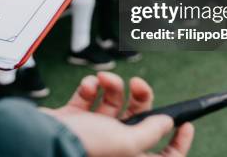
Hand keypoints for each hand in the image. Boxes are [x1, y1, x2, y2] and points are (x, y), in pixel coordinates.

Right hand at [42, 72, 193, 156]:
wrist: (41, 139)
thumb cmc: (83, 147)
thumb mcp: (126, 142)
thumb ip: (150, 132)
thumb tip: (167, 123)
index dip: (178, 143)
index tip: (185, 124)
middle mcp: (113, 146)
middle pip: (139, 120)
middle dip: (141, 98)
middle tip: (138, 84)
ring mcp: (93, 132)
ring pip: (114, 104)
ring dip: (112, 86)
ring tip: (105, 80)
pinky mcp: (74, 118)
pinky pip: (89, 98)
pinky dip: (90, 88)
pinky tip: (88, 87)